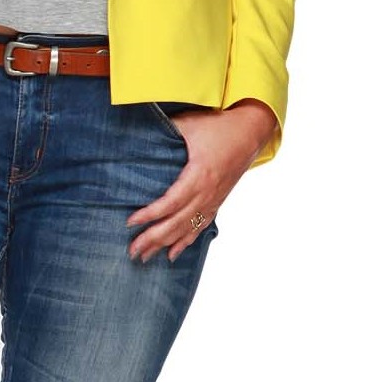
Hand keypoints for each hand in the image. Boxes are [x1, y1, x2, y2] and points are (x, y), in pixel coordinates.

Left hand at [124, 98, 275, 262]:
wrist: (251, 132)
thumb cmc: (218, 126)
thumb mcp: (189, 124)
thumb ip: (165, 129)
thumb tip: (137, 130)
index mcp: (198, 175)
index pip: (170, 202)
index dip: (150, 215)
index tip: (130, 222)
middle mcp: (206, 193)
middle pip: (176, 223)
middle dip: (153, 238)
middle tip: (132, 251)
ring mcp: (213, 200)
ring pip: (187, 229)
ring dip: (165, 245)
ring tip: (145, 258)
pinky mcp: (217, 202)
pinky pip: (200, 227)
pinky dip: (185, 242)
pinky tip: (172, 255)